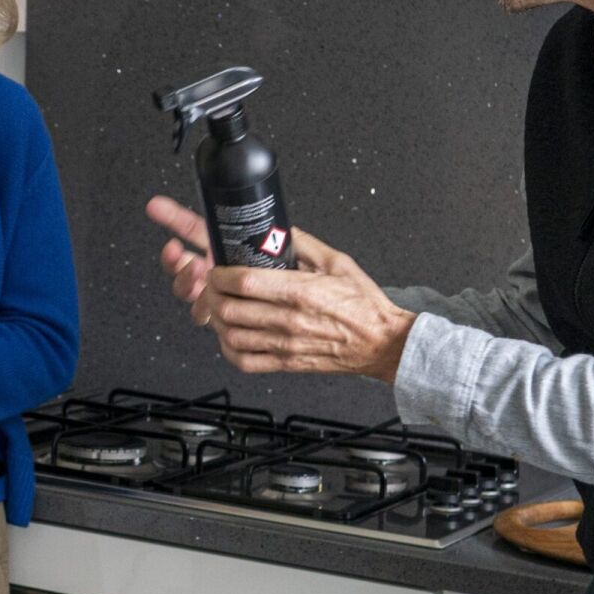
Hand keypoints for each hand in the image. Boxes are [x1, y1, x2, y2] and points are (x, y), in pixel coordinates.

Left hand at [146, 197, 416, 380]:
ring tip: (219, 306)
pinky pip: (244, 361)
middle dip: (210, 293)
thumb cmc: (363, 304)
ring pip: (230, 335)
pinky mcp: (285, 364)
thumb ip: (302, 244)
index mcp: (301, 291)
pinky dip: (228, 348)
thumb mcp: (336, 261)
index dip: (219, 274)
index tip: (215, 267)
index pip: (243, 282)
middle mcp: (289, 319)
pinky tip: (230, 335)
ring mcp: (285, 344)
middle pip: (229, 308)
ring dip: (216, 319)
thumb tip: (275, 230)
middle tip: (210, 284)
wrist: (383, 343)